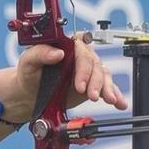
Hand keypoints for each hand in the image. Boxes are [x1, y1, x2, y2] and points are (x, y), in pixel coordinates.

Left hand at [4, 37, 127, 121]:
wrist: (29, 93)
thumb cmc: (28, 73)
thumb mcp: (28, 61)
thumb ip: (40, 53)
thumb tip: (57, 52)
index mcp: (67, 46)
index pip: (81, 51)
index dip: (83, 68)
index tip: (79, 85)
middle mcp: (80, 56)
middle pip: (95, 65)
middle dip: (96, 82)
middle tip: (91, 96)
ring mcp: (87, 71)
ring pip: (103, 76)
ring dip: (108, 88)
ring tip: (109, 100)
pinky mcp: (91, 85)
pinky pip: (107, 87)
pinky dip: (115, 94)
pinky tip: (120, 102)